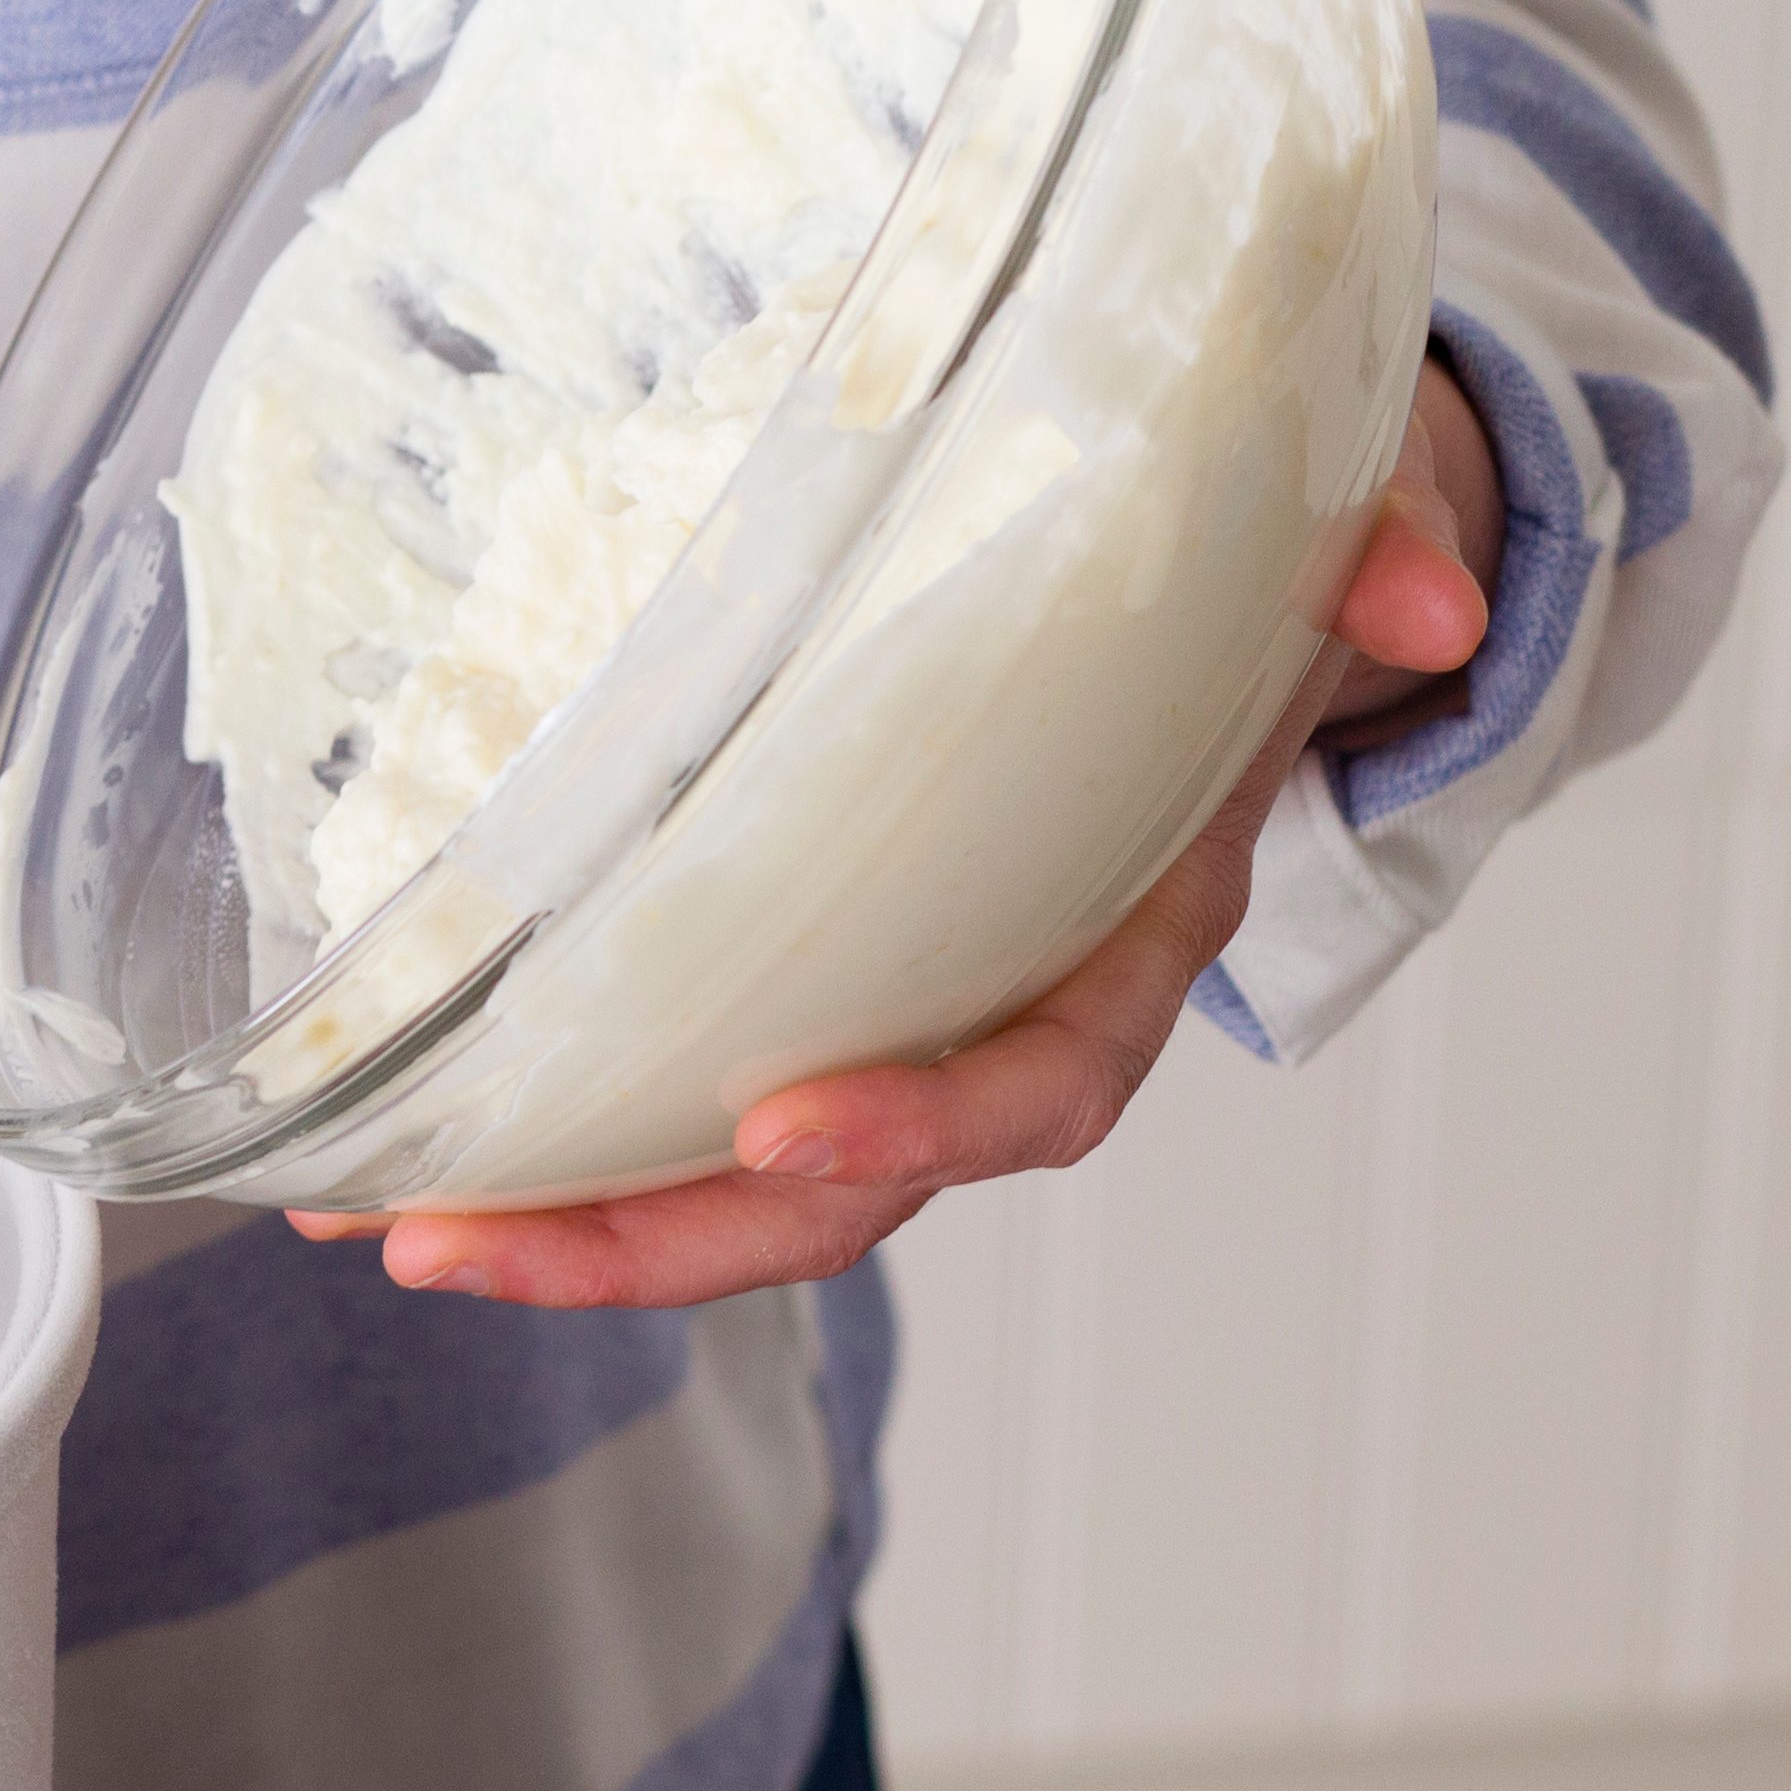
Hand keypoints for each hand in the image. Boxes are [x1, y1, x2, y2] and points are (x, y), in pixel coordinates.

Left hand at [291, 359, 1505, 1304]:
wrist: (1223, 600)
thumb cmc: (1251, 588)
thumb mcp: (1344, 546)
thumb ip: (1389, 559)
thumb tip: (1423, 591)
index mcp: (1122, 939)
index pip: (1031, 1084)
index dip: (915, 1127)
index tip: (779, 1125)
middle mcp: (988, 1018)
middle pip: (825, 1195)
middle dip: (646, 1240)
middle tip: (459, 1244)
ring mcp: (876, 1025)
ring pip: (715, 1182)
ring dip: (548, 1221)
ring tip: (371, 1226)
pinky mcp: (775, 995)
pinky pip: (652, 1101)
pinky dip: (519, 1138)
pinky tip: (367, 1157)